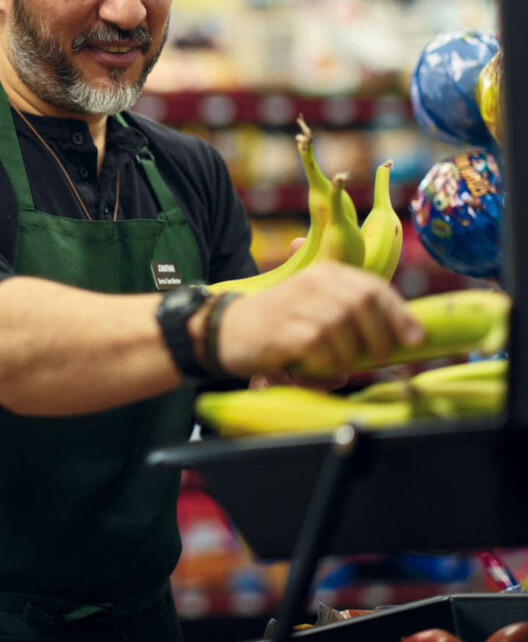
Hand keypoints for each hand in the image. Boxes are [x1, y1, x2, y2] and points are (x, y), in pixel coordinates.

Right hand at [218, 261, 424, 383]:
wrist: (226, 331)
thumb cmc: (280, 326)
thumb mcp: (317, 310)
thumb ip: (355, 316)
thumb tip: (407, 335)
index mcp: (326, 274)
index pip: (374, 287)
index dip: (399, 313)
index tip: (414, 338)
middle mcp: (313, 282)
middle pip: (364, 303)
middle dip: (379, 336)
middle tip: (374, 359)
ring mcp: (297, 303)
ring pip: (343, 326)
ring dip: (347, 355)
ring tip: (334, 366)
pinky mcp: (283, 329)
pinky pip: (319, 347)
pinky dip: (324, 364)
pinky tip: (311, 367)